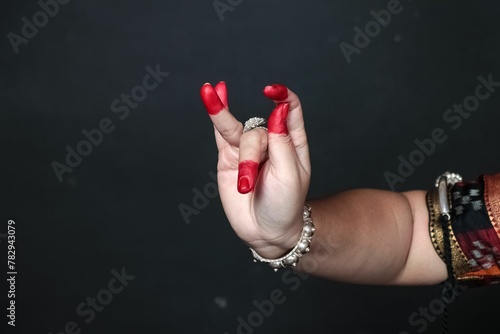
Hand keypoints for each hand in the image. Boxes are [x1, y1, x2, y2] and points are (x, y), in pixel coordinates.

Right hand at [200, 82, 310, 257]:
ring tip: (208, 93)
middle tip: (247, 182)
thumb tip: (279, 110)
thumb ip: (281, 142)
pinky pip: (221, 132)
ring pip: (235, 129)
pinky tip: (212, 93)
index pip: (289, 108)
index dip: (282, 96)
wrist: (266, 231)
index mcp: (291, 141)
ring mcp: (248, 148)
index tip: (271, 91)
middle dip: (250, 155)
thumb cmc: (285, 204)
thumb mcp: (289, 175)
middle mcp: (270, 141)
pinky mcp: (229, 157)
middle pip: (257, 128)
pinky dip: (216, 113)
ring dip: (222, 118)